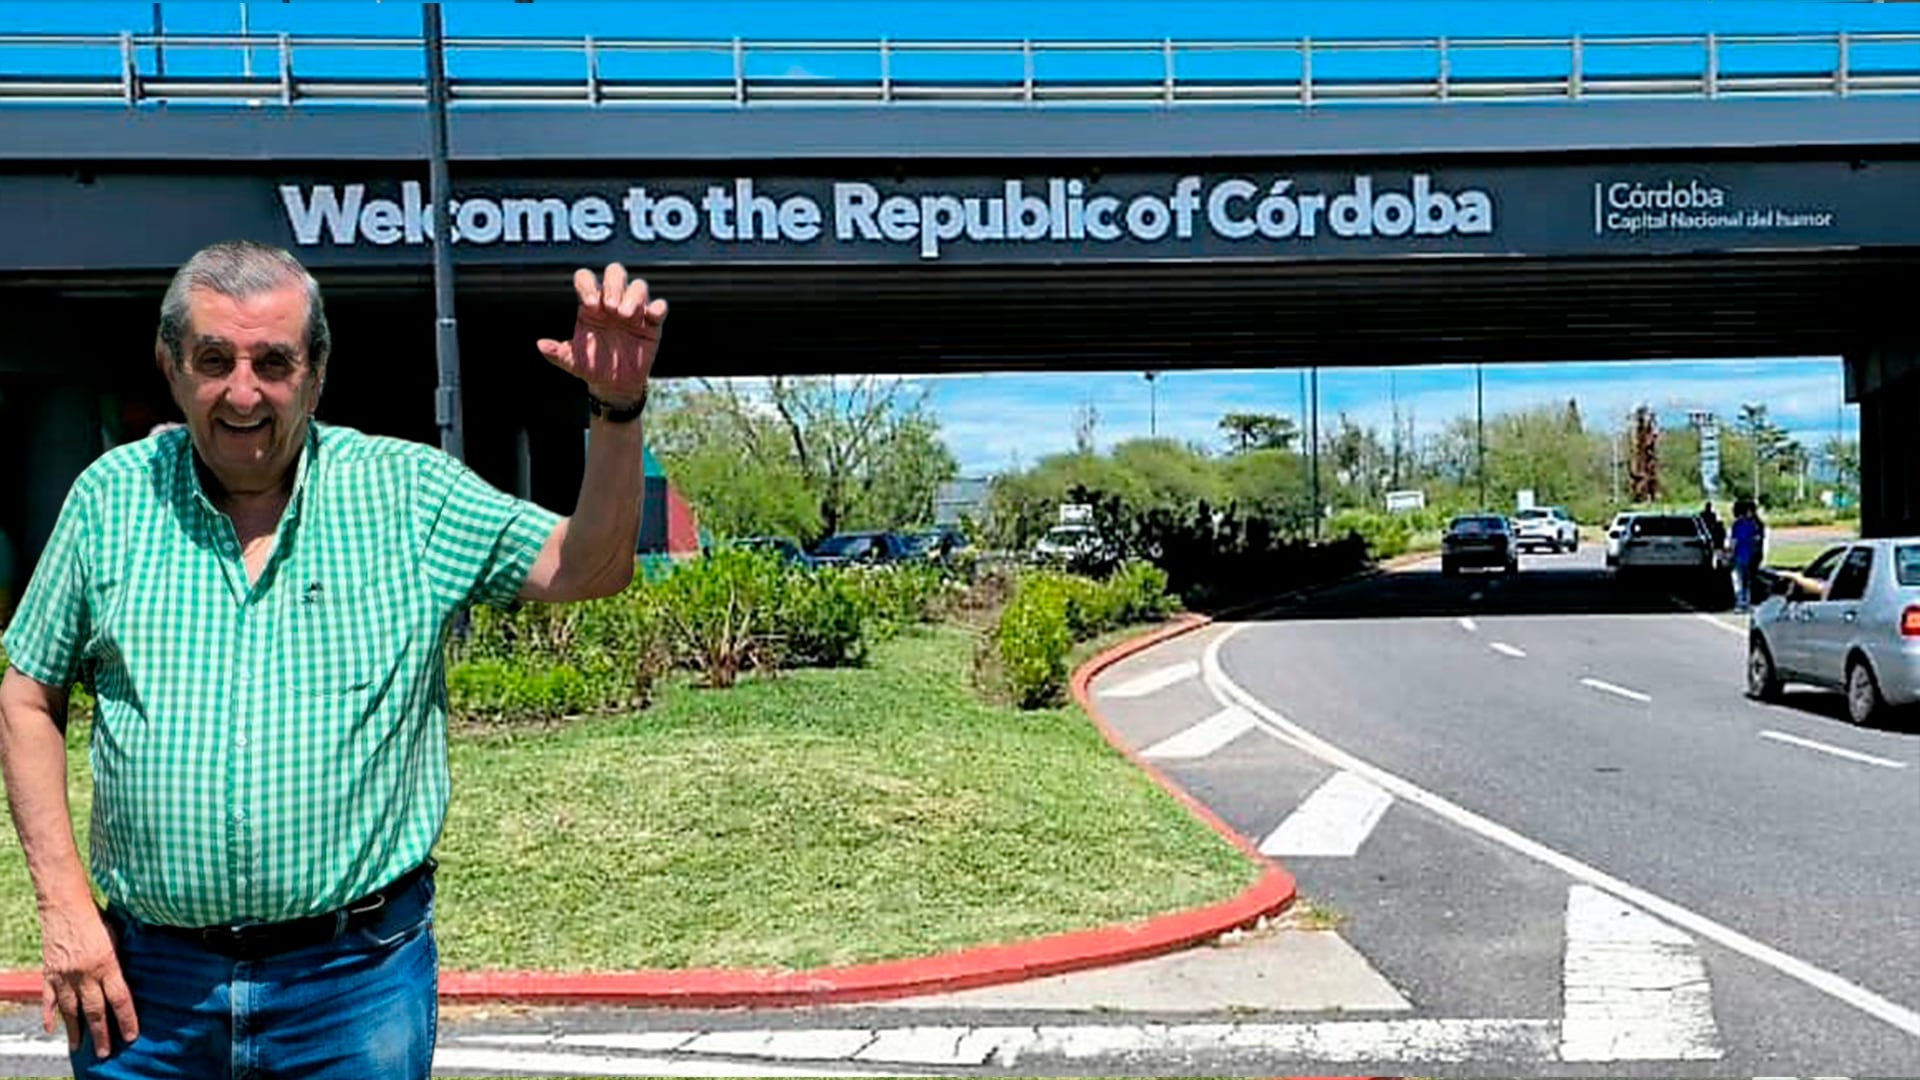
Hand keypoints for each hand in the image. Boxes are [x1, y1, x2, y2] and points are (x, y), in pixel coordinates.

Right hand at [39, 901, 136, 1056]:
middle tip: (104, 1053)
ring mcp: (65, 975)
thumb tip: (132, 977)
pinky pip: (50, 999)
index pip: (120, 998)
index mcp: (108, 964)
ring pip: (71, 1010)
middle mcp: (86, 974)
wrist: (65, 905)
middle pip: (95, 1011)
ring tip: (80, 1047)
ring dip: (76, 1030)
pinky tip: (52, 1029)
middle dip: (102, 1034)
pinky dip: (50, 1015)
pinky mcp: (50, 973)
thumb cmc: (96, 917)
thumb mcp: (118, 936)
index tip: (132, 1035)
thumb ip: (121, 960)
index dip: (127, 1019)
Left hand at [536, 263, 666, 406]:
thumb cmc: (592, 366)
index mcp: (590, 305)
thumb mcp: (572, 361)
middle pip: (615, 272)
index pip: (587, 279)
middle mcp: (612, 302)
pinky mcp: (651, 323)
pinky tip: (651, 317)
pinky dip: (657, 307)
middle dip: (614, 285)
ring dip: (633, 297)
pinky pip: (659, 306)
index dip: (588, 286)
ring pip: (639, 286)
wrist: (615, 385)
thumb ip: (556, 352)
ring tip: (626, 316)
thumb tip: (540, 345)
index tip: (591, 306)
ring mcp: (633, 311)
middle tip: (611, 308)